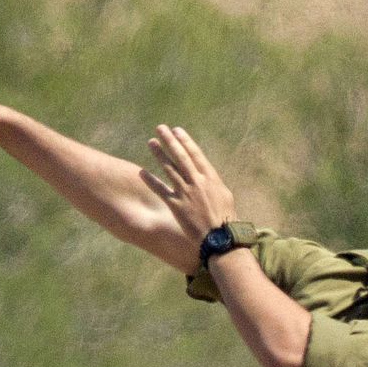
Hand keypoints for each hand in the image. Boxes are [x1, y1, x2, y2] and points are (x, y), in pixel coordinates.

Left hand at [140, 124, 235, 239]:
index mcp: (211, 178)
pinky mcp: (176, 206)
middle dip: (170, 141)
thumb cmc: (226, 217)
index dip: (185, 141)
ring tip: (151, 142)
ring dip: (159, 154)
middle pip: (181, 157)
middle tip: (160, 128)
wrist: (220, 238)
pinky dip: (151, 180)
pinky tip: (142, 171)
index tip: (176, 130)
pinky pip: (161, 190)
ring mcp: (186, 193)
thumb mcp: (224, 194)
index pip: (196, 154)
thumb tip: (204, 172)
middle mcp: (197, 182)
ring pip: (170, 169)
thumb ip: (212, 181)